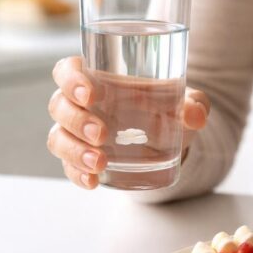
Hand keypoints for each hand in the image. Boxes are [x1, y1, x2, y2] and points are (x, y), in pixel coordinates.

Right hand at [46, 56, 209, 188]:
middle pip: (59, 106)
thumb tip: (194, 115)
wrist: (173, 142)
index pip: (67, 70)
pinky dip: (77, 174)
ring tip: (100, 162)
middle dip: (76, 120)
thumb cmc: (171, 109)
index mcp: (98, 79)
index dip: (71, 79)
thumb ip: (194, 104)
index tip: (91, 93)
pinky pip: (68, 167)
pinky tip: (93, 182)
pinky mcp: (82, 159)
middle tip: (101, 133)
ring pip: (58, 138)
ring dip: (74, 151)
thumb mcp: (187, 103)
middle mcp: (81, 104)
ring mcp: (77, 134)